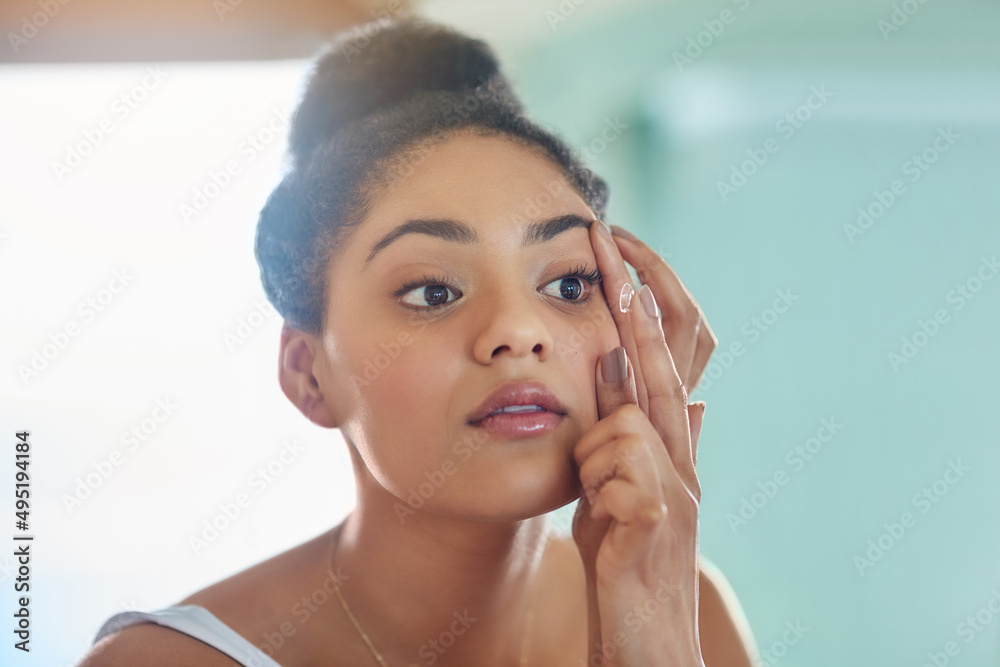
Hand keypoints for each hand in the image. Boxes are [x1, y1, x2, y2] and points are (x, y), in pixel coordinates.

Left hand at [571, 219, 711, 665]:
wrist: (645, 632)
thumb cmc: (621, 556)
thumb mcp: (610, 488)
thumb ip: (618, 435)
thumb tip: (622, 373)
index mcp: (666, 448)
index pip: (659, 365)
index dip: (639, 313)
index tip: (615, 261)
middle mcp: (683, 459)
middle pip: (663, 367)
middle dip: (634, 305)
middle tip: (611, 243)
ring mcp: (679, 487)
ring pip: (626, 424)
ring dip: (595, 460)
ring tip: (601, 508)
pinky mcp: (661, 516)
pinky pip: (614, 474)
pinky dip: (597, 494)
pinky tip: (607, 532)